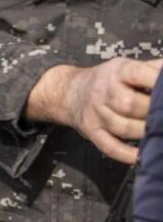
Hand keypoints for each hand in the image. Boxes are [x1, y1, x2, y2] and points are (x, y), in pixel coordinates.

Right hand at [29, 58, 161, 164]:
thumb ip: (154, 68)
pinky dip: (126, 154)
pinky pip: (109, 146)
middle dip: (153, 113)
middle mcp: (103, 91)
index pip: (138, 73)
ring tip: (158, 132)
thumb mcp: (128, 67)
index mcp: (117, 71)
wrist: (69, 92)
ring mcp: (96, 113)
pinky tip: (142, 155)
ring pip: (123, 127)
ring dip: (145, 132)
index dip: (157, 82)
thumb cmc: (108, 81)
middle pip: (130, 104)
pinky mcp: (92, 131)